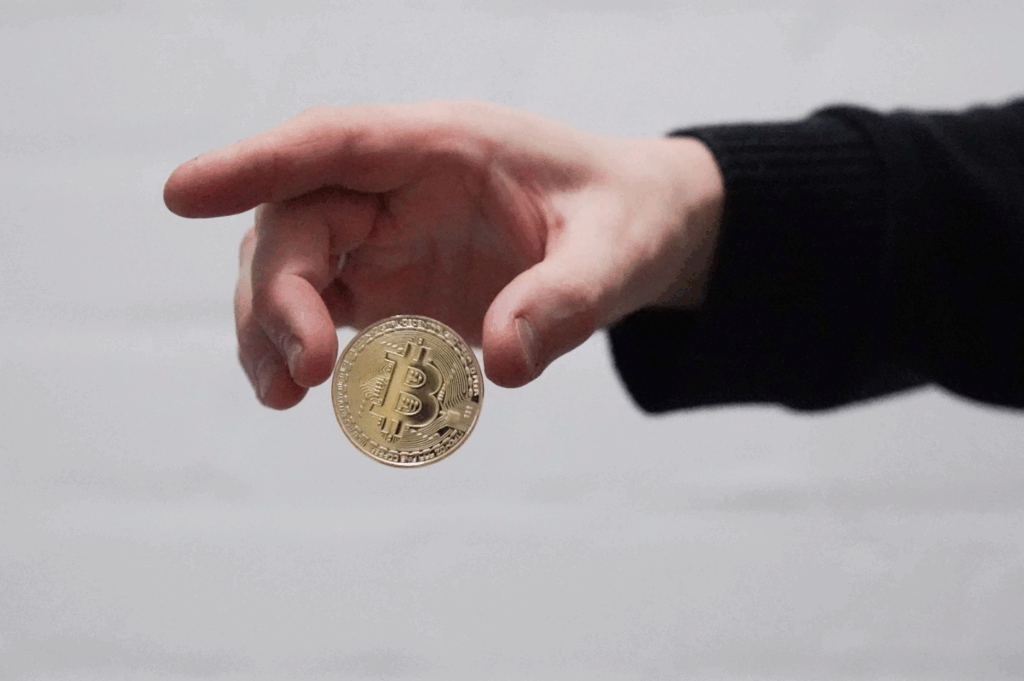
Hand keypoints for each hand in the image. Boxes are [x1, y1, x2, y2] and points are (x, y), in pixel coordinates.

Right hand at [164, 101, 722, 407]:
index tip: (182, 192)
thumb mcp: (620, 254)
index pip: (334, 142)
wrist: (638, 230)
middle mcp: (399, 187)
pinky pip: (321, 311)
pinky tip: (301, 391)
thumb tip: (503, 366)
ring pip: (292, 269)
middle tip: (306, 370)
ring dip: (270, 327)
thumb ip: (569, 302)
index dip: (255, 161)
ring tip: (285, 393)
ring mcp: (388, 236)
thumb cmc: (625, 218)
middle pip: (297, 220)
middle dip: (280, 291)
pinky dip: (299, 350)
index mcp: (445, 147)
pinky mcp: (391, 284)